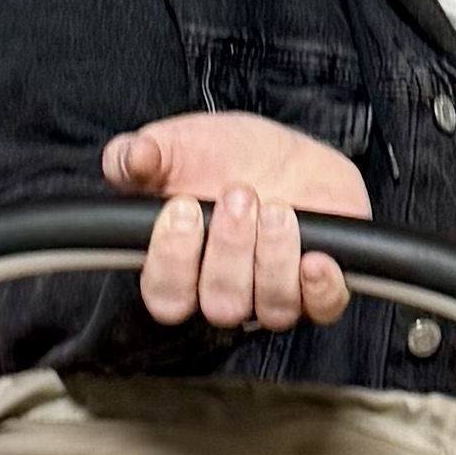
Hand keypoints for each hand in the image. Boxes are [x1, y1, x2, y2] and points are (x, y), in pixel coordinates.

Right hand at [103, 116, 370, 330]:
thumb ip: (142, 155)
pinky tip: (316, 257)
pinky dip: (322, 288)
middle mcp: (227, 292)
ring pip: (272, 308)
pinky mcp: (321, 286)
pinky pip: (324, 307)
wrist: (282, 151)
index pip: (166, 296)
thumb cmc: (221, 157)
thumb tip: (131, 157)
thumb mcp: (176, 146)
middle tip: (238, 194)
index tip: (183, 208)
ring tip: (276, 209)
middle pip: (221, 305)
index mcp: (181, 270)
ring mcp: (275, 292)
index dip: (173, 260)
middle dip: (229, 248)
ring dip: (273, 259)